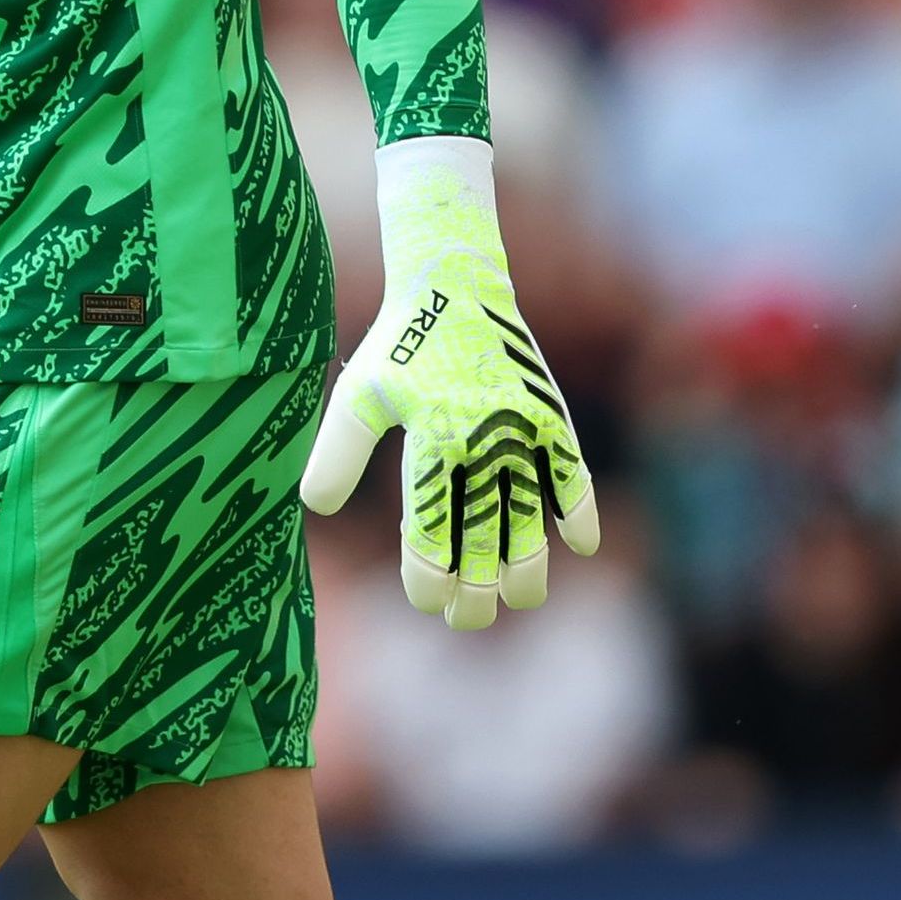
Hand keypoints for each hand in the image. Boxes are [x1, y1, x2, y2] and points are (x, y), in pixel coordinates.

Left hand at [301, 137, 598, 628]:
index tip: (426, 600)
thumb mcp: (356, 392)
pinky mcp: (551, 415)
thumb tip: (316, 509)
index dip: (429, 577)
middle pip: (483, 538)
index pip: (432, 531)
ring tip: (522, 597)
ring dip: (528, 566)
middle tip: (468, 620)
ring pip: (532, 517)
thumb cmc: (397, 341)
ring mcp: (522, 429)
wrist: (454, 278)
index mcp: (431, 438)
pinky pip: (573, 472)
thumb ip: (336, 452)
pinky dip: (581, 509)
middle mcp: (481, 439)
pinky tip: (584, 546)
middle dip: (476, 591)